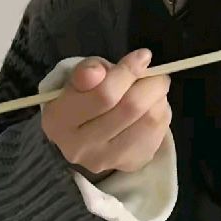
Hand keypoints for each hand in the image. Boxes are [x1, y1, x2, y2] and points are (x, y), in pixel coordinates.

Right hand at [41, 49, 171, 179]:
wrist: (87, 135)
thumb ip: (87, 72)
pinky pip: (158, 133)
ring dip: (159, 98)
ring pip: (149, 120)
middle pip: (130, 108)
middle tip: (157, 75)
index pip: (102, 95)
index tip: (143, 56)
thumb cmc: (84, 98)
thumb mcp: (79, 78)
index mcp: (59, 119)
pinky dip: (162, 114)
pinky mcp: (129, 163)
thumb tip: (98, 71)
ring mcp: (105, 159)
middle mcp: (79, 146)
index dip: (128, 72)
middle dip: (151, 84)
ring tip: (155, 89)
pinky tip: (153, 108)